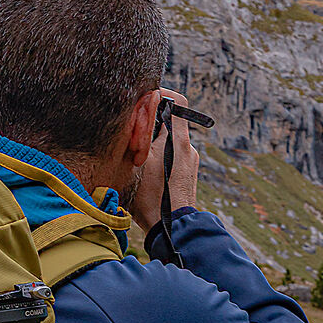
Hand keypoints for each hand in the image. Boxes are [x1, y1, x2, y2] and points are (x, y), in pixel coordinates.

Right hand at [129, 89, 199, 233]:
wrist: (171, 228)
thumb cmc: (153, 197)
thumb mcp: (138, 161)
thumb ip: (140, 135)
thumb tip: (139, 114)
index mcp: (178, 140)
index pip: (178, 102)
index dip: (163, 94)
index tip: (147, 97)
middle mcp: (188, 148)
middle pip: (170, 122)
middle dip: (151, 123)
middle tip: (132, 132)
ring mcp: (190, 161)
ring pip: (169, 141)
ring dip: (153, 142)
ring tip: (136, 156)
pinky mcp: (187, 174)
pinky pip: (173, 156)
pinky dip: (160, 157)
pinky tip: (146, 172)